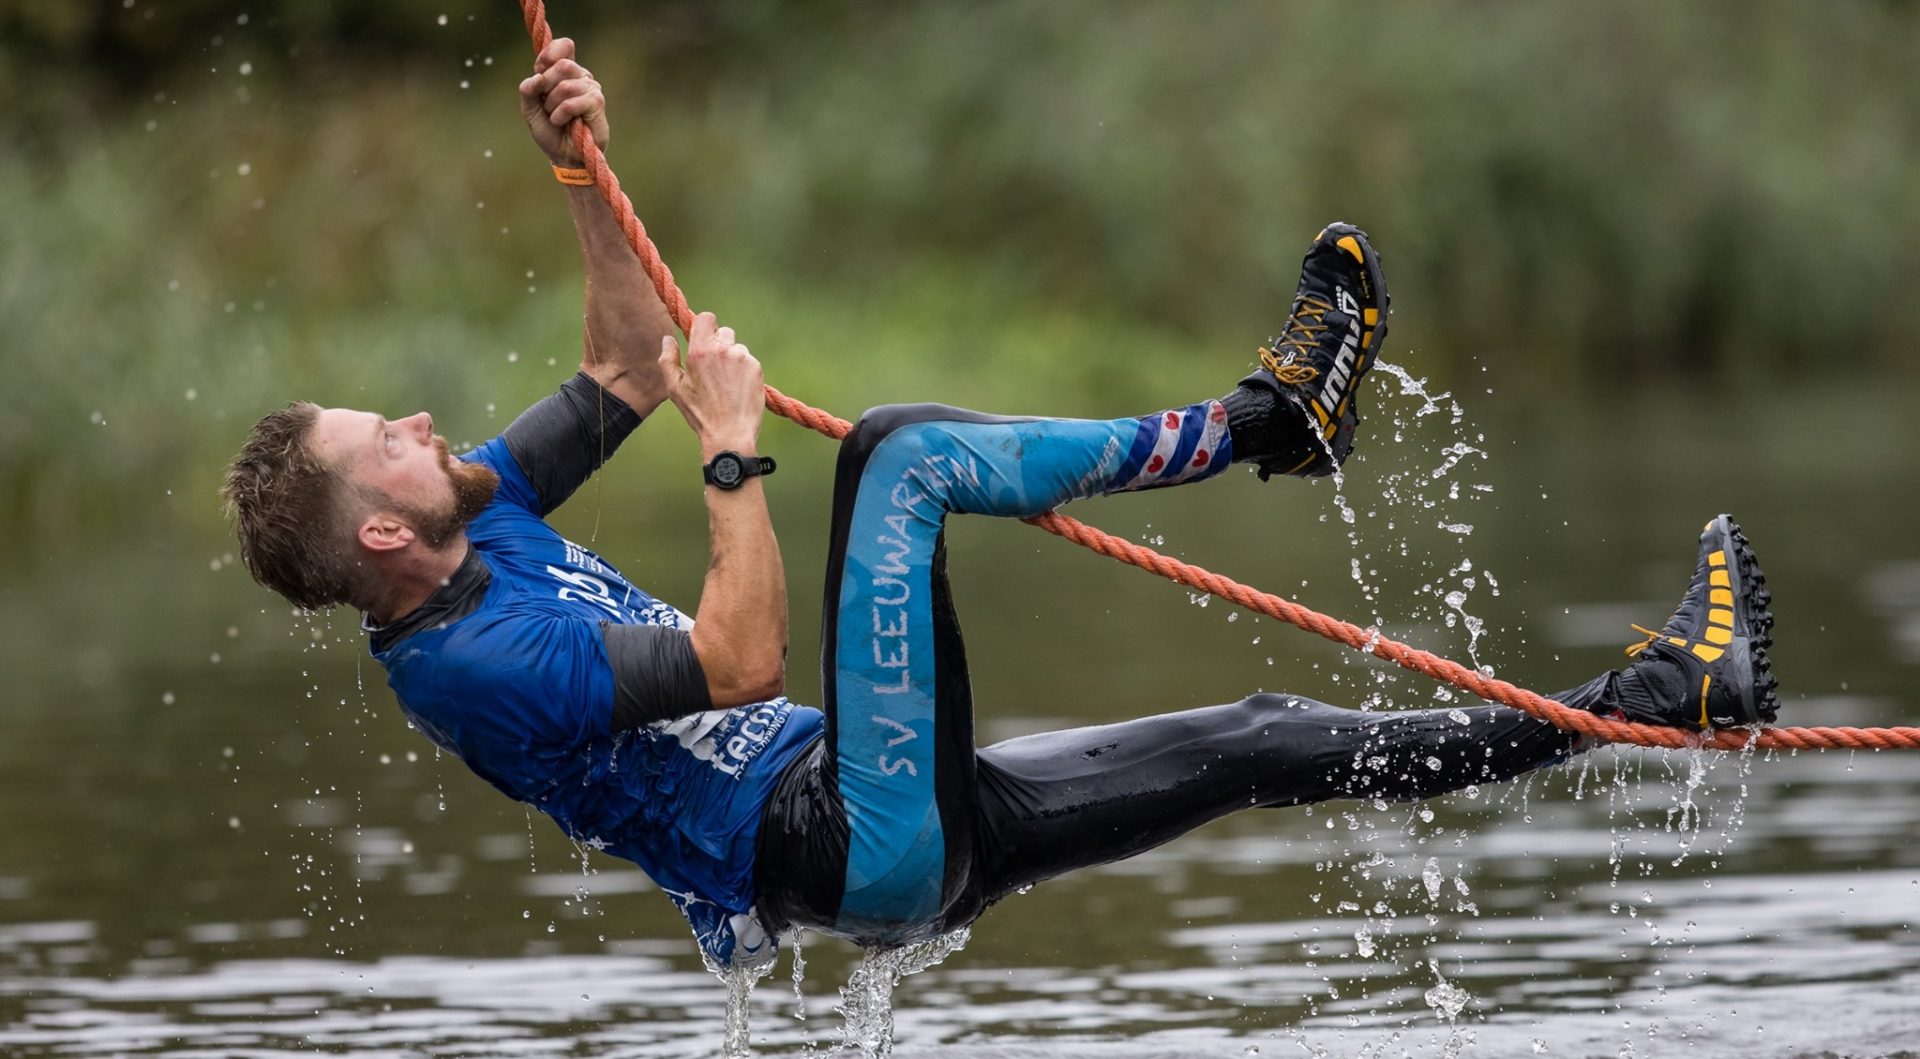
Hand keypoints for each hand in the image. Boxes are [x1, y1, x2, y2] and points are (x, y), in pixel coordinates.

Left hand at [518, 37, 608, 166]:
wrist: (565, 155)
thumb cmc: (550, 131)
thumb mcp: (530, 109)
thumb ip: (528, 90)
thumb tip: (536, 77)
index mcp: (565, 72)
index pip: (563, 46)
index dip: (549, 54)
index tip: (539, 70)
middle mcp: (581, 76)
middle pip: (562, 65)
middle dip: (547, 87)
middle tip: (547, 106)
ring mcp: (591, 88)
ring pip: (566, 85)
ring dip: (553, 105)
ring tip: (556, 118)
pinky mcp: (597, 102)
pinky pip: (573, 102)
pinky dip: (561, 114)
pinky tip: (562, 122)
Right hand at [660, 313, 766, 460]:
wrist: (729, 434)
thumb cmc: (700, 414)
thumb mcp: (675, 389)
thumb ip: (668, 360)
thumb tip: (668, 339)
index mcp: (700, 351)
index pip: (706, 318)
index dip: (704, 326)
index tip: (703, 338)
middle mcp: (723, 349)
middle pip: (723, 332)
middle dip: (718, 345)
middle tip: (714, 368)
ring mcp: (742, 357)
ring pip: (736, 347)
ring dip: (732, 358)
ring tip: (726, 384)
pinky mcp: (756, 367)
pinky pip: (748, 360)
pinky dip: (744, 370)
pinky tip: (737, 388)